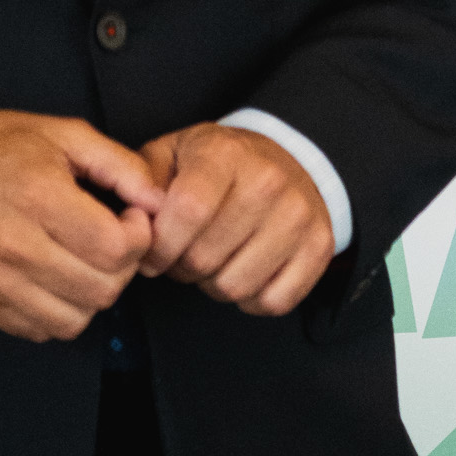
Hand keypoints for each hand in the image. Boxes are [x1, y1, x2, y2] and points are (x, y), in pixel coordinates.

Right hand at [0, 103, 162, 343]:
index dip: (138, 236)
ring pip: (74, 321)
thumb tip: (159, 201)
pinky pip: (39, 330)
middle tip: (108, 240)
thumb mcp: (62, 133)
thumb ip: (119, 165)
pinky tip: (52, 276)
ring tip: (80, 260)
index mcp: (38, 197)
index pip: (116, 249)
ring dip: (90, 295)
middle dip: (120, 268)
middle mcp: (14, 245)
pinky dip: (56, 311)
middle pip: (102, 291)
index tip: (128, 218)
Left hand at [139, 124, 335, 316]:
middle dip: (182, 267)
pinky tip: (244, 270)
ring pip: (236, 286)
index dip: (160, 245)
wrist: (287, 158)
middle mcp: (268, 181)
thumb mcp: (172, 153)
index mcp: (225, 154)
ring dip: (214, 284)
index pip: (188, 211)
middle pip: (205, 257)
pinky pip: (273, 302)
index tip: (152, 254)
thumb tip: (136, 219)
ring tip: (214, 260)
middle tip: (184, 254)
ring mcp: (299, 215)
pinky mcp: (320, 246)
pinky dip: (251, 299)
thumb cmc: (218, 164)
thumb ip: (143, 181)